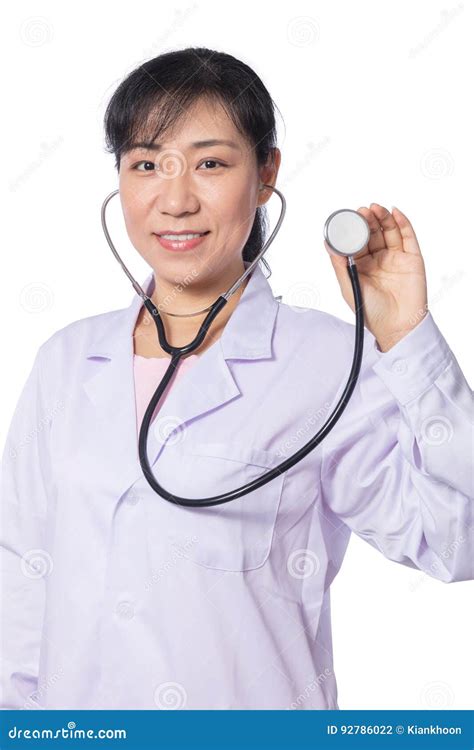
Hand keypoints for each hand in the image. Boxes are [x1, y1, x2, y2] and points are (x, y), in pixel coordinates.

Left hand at [324, 203, 427, 351]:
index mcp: (361, 266)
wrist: (397, 326)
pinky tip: (395, 212)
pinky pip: (408, 236)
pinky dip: (402, 222)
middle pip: (373, 233)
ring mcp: (395, 258)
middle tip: (362, 211)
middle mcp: (378, 260)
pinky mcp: (412, 259)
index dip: (354, 228)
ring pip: (389, 231)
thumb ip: (339, 265)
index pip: (357, 241)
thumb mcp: (349, 286)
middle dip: (368, 220)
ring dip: (382, 217)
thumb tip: (328, 244)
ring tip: (375, 208)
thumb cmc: (371, 313)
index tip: (350, 217)